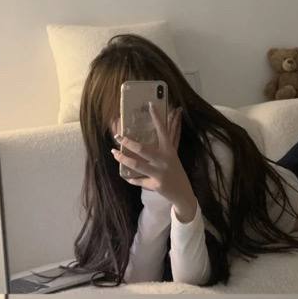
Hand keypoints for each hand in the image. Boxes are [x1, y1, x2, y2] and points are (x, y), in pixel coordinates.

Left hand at [111, 105, 197, 221]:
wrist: (183, 193)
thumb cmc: (175, 171)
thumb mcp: (173, 156)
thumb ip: (170, 140)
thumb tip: (174, 117)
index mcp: (170, 150)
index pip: (163, 130)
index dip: (157, 117)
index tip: (150, 105)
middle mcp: (165, 160)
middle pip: (142, 149)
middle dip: (127, 142)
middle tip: (117, 136)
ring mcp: (160, 173)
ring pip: (136, 165)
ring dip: (123, 159)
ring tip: (115, 153)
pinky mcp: (156, 185)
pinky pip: (139, 180)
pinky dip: (131, 179)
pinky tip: (126, 176)